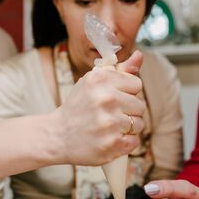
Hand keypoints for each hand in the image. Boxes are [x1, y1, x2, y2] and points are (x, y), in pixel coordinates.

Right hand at [56, 50, 144, 165]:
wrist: (57, 136)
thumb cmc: (78, 107)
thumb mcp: (93, 83)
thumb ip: (119, 70)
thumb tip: (139, 55)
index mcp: (101, 79)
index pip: (136, 84)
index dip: (127, 92)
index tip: (115, 98)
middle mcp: (106, 99)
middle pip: (140, 105)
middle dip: (129, 111)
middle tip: (110, 115)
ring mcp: (109, 123)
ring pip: (140, 124)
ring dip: (128, 128)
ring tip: (110, 127)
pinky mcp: (112, 143)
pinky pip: (134, 141)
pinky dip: (125, 142)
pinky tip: (110, 139)